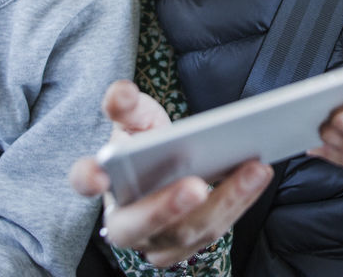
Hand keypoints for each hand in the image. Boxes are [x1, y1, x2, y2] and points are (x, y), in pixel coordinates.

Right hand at [68, 80, 273, 267]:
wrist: (165, 170)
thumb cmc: (145, 144)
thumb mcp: (137, 118)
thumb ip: (127, 104)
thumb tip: (123, 92)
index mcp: (101, 182)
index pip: (85, 182)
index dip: (89, 179)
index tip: (100, 173)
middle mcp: (122, 221)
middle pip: (138, 225)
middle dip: (166, 208)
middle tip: (195, 186)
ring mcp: (153, 242)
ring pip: (186, 232)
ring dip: (223, 202)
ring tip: (253, 169)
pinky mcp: (185, 249)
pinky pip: (212, 232)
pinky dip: (237, 203)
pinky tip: (257, 175)